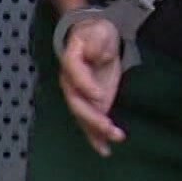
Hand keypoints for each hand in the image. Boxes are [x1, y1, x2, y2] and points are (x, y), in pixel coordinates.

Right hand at [58, 17, 126, 155]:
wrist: (94, 38)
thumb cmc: (95, 33)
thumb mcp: (97, 31)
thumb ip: (94, 43)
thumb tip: (93, 55)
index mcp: (71, 62)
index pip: (75, 74)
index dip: (86, 86)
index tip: (100, 95)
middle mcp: (71, 83)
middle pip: (77, 103)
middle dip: (92, 117)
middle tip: (108, 127)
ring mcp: (80, 96)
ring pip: (83, 118)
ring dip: (95, 132)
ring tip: (110, 143)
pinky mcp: (91, 104)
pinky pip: (91, 123)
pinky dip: (97, 137)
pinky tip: (105, 149)